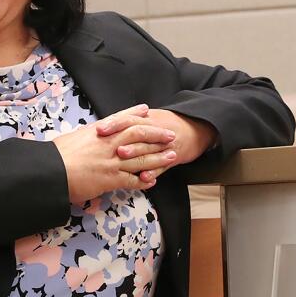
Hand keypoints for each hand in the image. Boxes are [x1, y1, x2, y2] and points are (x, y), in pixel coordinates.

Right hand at [52, 104, 177, 203]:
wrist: (51, 171)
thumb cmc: (56, 155)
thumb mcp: (72, 138)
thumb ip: (85, 137)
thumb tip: (89, 136)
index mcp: (97, 132)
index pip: (121, 119)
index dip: (135, 114)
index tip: (146, 110)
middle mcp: (108, 144)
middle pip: (138, 135)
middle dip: (156, 135)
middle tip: (170, 134)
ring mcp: (111, 161)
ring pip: (141, 157)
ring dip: (158, 157)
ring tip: (171, 156)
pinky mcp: (110, 178)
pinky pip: (132, 179)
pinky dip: (144, 180)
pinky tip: (153, 180)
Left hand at [96, 107, 217, 180]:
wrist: (196, 129)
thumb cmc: (168, 126)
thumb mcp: (151, 119)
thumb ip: (131, 123)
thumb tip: (107, 128)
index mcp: (148, 119)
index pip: (128, 118)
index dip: (114, 122)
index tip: (99, 128)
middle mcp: (155, 129)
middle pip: (136, 131)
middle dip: (120, 136)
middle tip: (104, 140)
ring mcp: (164, 144)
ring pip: (148, 148)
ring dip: (135, 152)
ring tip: (121, 156)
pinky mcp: (173, 157)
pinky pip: (163, 166)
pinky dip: (153, 172)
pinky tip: (143, 178)